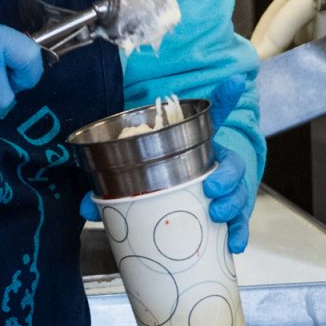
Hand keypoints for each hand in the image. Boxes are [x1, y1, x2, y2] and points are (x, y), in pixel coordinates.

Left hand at [79, 76, 254, 253]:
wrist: (177, 206)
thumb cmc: (157, 184)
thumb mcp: (136, 178)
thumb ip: (111, 189)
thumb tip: (85, 205)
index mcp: (198, 144)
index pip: (215, 116)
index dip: (225, 97)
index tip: (233, 80)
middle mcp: (217, 165)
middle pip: (232, 164)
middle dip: (227, 177)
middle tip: (211, 189)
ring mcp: (226, 191)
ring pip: (240, 193)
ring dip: (233, 205)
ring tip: (218, 216)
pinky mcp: (228, 216)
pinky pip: (240, 224)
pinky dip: (239, 234)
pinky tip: (234, 245)